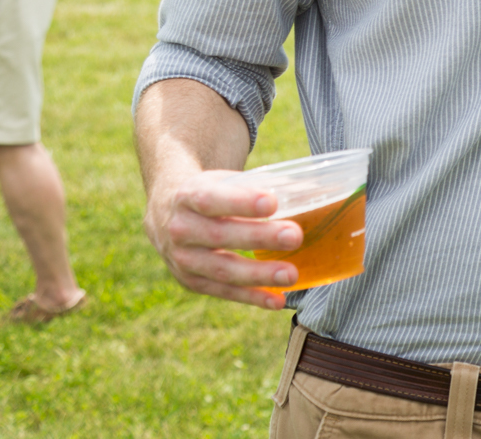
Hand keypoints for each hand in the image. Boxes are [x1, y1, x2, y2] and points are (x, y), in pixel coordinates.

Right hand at [143, 171, 304, 309]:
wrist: (166, 213)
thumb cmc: (211, 193)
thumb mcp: (224, 180)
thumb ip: (259, 187)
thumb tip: (314, 191)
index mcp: (188, 196)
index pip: (212, 199)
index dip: (241, 202)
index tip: (273, 202)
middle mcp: (180, 230)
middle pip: (220, 236)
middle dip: (259, 237)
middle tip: (294, 236)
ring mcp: (183, 260)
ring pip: (222, 270)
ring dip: (258, 275)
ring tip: (291, 274)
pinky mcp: (192, 282)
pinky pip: (224, 292)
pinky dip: (252, 298)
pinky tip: (278, 300)